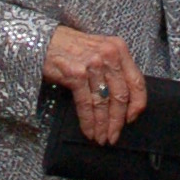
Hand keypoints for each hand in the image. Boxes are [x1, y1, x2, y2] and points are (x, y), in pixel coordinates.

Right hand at [42, 26, 147, 143]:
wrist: (42, 41)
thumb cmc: (71, 48)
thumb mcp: (99, 51)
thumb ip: (113, 69)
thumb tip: (123, 102)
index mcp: (119, 48)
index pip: (137, 80)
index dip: (137, 104)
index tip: (132, 119)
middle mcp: (109, 54)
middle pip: (120, 95)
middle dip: (117, 121)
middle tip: (113, 136)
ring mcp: (93, 64)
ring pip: (103, 102)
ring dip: (103, 125)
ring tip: (101, 138)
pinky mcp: (76, 74)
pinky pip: (86, 104)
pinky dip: (88, 121)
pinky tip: (89, 131)